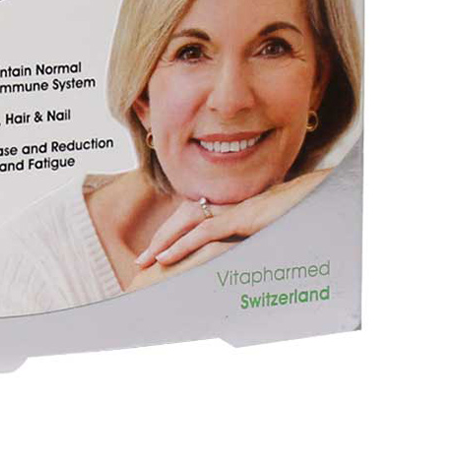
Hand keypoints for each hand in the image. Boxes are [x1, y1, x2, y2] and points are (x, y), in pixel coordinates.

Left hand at [134, 169, 329, 268]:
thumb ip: (254, 241)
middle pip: (185, 220)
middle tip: (141, 263)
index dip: (175, 236)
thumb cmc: (298, 213)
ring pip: (189, 226)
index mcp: (233, 210)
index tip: (158, 254)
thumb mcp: (270, 232)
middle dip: (161, 241)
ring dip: (165, 243)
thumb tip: (244, 260)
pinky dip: (184, 245)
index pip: (195, 221)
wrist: (319, 196)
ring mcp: (234, 211)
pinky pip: (206, 233)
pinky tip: (167, 257)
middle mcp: (229, 207)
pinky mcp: (242, 218)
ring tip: (148, 261)